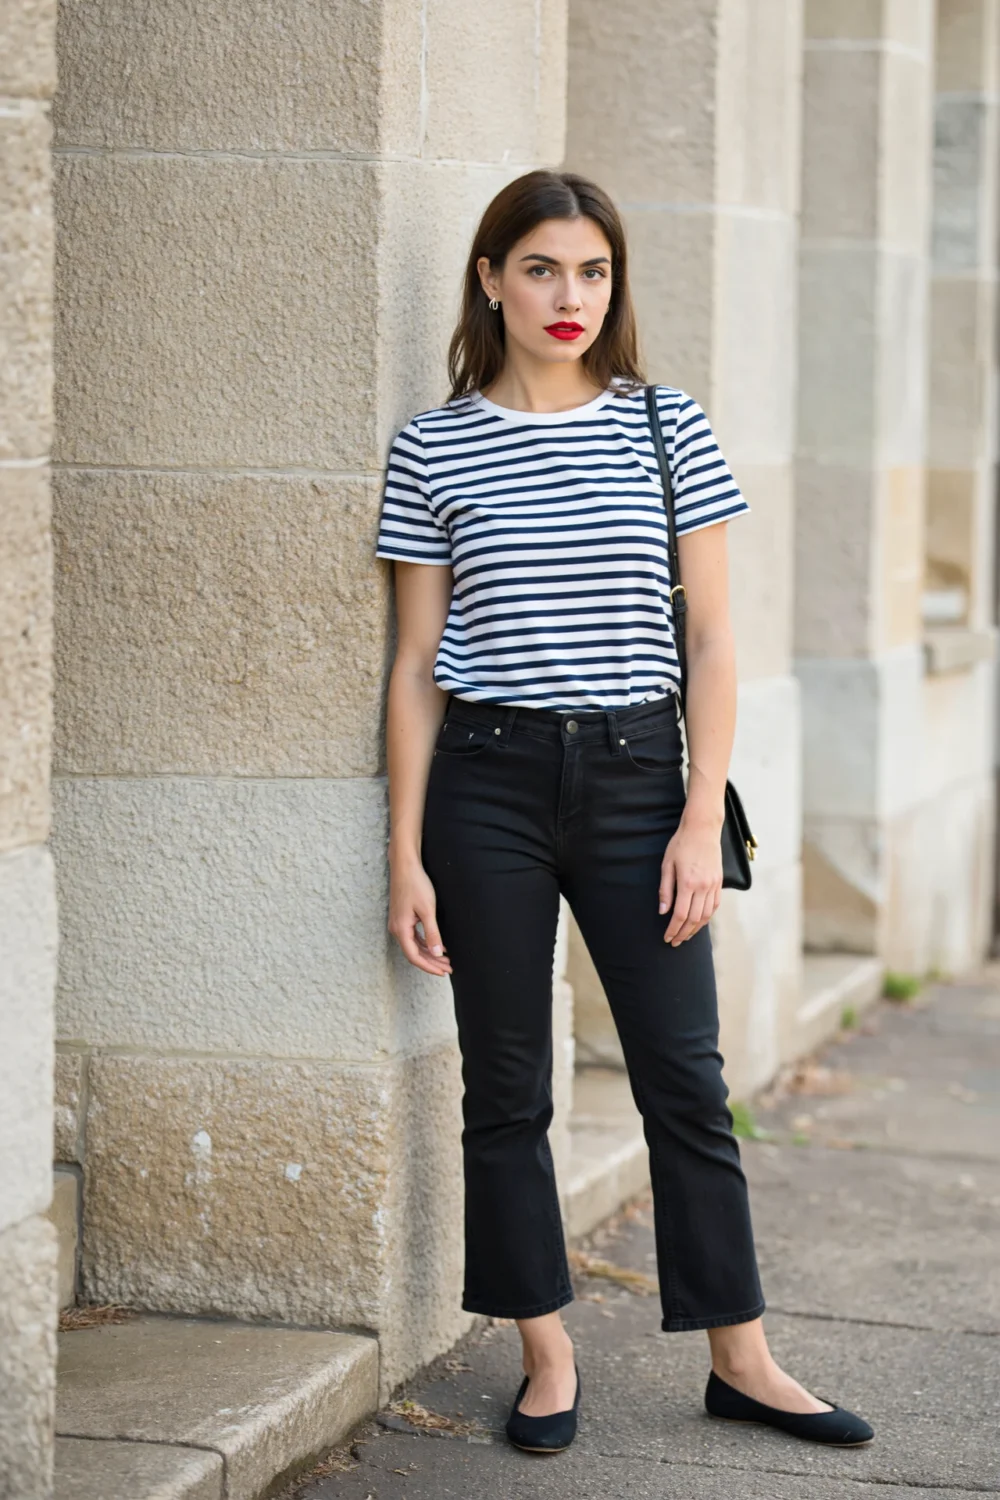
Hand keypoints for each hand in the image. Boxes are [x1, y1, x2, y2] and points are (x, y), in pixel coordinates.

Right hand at [388, 858, 452, 975]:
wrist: (405, 866)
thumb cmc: (416, 885)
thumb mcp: (427, 910)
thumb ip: (432, 933)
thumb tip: (437, 953)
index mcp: (401, 929)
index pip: (414, 957)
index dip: (429, 966)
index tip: (443, 972)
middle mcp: (397, 929)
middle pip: (414, 953)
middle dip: (432, 962)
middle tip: (448, 968)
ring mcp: (398, 924)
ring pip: (414, 946)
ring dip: (429, 954)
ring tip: (446, 960)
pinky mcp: (402, 918)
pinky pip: (413, 937)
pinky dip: (425, 943)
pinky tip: (438, 945)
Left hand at [659, 817, 722, 944]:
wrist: (702, 829)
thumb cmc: (681, 844)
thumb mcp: (667, 864)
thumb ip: (665, 889)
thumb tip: (663, 911)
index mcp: (687, 883)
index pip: (680, 915)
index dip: (673, 929)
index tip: (667, 938)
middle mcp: (703, 887)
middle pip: (694, 919)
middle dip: (684, 933)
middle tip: (675, 942)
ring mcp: (713, 885)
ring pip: (706, 915)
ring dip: (696, 929)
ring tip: (686, 936)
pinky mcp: (719, 882)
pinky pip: (714, 906)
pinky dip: (707, 917)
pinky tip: (700, 922)